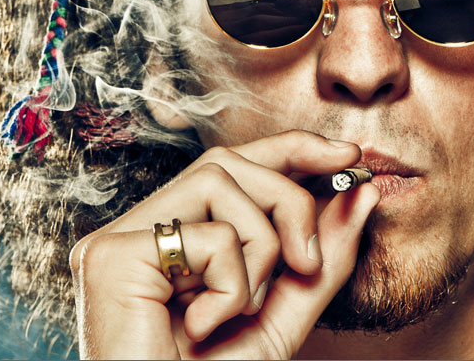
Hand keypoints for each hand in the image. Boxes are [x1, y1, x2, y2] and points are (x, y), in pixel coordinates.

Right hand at [69, 130, 380, 358]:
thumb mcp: (284, 316)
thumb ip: (322, 259)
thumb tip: (362, 194)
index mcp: (175, 237)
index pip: (233, 167)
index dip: (291, 149)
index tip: (348, 155)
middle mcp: (143, 229)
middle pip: (229, 162)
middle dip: (289, 201)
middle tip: (308, 261)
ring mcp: (121, 238)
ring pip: (219, 181)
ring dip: (260, 245)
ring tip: (245, 305)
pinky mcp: (111, 255)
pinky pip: (206, 234)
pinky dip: (232, 282)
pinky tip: (208, 323)